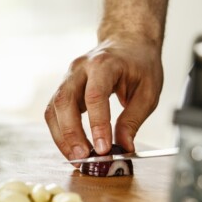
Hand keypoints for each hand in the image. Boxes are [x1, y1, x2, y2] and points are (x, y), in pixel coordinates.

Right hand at [44, 37, 162, 160]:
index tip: (102, 148)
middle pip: (64, 101)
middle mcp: (80, 69)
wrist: (127, 43)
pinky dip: (60, 133)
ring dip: (62, 137)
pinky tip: (71, 147)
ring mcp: (68, 78)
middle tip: (83, 157)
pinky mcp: (64, 89)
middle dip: (71, 134)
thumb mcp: (148, 92)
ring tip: (76, 158)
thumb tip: (123, 147)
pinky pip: (54, 113)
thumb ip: (133, 120)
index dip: (96, 124)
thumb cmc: (139, 64)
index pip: (95, 96)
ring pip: (54, 109)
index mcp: (104, 64)